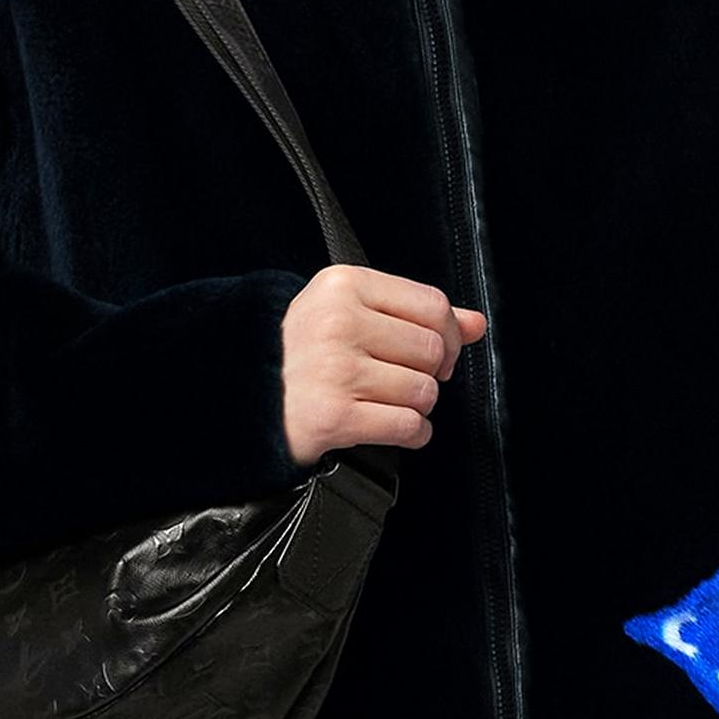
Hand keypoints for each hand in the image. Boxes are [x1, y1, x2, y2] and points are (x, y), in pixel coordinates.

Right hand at [281, 265, 484, 461]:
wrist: (243, 393)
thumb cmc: (298, 350)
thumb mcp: (346, 310)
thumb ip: (414, 312)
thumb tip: (476, 323)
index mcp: (343, 285)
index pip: (432, 305)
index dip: (449, 334)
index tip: (438, 351)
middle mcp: (338, 323)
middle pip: (432, 350)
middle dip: (431, 374)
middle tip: (405, 380)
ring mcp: (336, 371)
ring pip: (423, 391)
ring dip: (418, 405)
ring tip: (388, 402)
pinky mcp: (334, 417)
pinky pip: (407, 426)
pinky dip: (412, 433)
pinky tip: (393, 426)